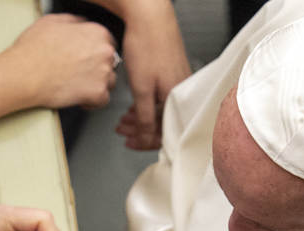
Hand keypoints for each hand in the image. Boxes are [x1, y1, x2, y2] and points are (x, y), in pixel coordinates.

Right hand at [7, 15, 117, 109]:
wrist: (25, 74)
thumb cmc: (34, 50)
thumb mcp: (53, 21)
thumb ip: (74, 22)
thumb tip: (80, 23)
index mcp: (96, 32)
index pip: (108, 43)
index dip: (97, 52)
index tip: (89, 58)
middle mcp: (104, 51)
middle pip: (111, 63)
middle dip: (98, 68)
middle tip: (81, 73)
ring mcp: (103, 73)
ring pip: (109, 82)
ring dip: (97, 85)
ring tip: (79, 86)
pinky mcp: (98, 93)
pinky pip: (103, 101)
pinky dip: (92, 102)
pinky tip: (79, 98)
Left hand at [115, 0, 190, 149]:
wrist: (149, 15)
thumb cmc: (147, 44)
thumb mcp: (142, 89)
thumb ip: (145, 117)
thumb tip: (145, 139)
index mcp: (177, 99)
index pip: (164, 133)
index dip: (144, 141)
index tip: (130, 142)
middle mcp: (180, 92)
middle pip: (161, 123)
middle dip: (140, 130)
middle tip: (123, 131)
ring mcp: (176, 82)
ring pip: (159, 110)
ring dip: (140, 118)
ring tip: (125, 119)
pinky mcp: (170, 74)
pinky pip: (160, 97)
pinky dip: (145, 104)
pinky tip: (135, 103)